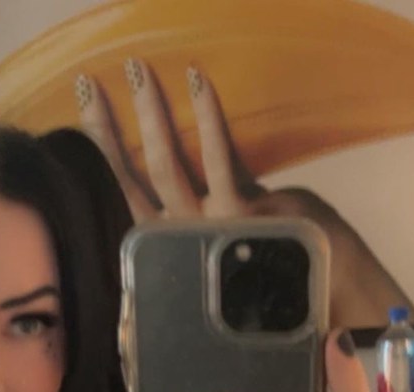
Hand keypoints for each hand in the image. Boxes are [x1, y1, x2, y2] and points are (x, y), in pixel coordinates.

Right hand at [76, 59, 413, 327]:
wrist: (325, 297)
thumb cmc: (280, 270)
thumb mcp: (230, 247)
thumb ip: (202, 228)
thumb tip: (180, 204)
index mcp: (174, 243)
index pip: (127, 193)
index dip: (104, 152)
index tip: (87, 112)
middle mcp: (182, 238)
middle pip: (134, 178)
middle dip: (108, 129)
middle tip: (90, 85)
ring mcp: (210, 227)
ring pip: (166, 166)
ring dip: (151, 115)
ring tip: (136, 72)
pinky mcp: (241, 214)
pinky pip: (220, 159)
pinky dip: (208, 118)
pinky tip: (197, 83)